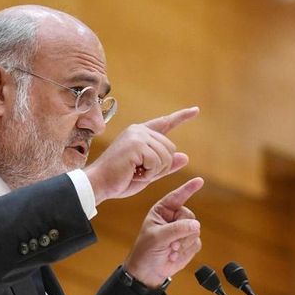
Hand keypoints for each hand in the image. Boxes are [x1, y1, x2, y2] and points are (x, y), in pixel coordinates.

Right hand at [84, 107, 198, 203]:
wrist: (98, 184)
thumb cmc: (120, 180)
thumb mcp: (148, 173)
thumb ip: (165, 165)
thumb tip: (185, 157)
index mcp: (140, 133)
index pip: (165, 123)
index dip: (182, 117)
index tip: (196, 110)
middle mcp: (139, 130)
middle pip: (170, 148)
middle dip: (161, 167)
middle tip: (140, 172)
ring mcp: (137, 136)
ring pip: (166, 157)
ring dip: (154, 171)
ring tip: (134, 172)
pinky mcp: (136, 145)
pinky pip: (157, 163)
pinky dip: (148, 174)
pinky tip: (133, 173)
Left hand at [123, 177, 203, 286]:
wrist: (148, 273)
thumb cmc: (145, 252)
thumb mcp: (157, 237)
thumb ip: (176, 229)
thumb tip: (196, 225)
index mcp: (162, 211)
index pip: (177, 197)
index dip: (188, 189)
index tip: (200, 181)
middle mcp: (173, 218)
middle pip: (190, 217)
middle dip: (182, 232)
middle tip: (171, 244)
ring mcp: (182, 231)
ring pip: (195, 231)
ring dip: (184, 244)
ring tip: (170, 250)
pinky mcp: (189, 244)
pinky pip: (197, 243)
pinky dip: (187, 251)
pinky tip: (174, 255)